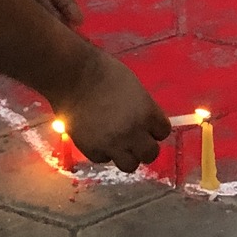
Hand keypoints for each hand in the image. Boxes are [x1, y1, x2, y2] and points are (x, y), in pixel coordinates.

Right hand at [49, 48, 169, 171]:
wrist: (72, 76)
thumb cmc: (104, 71)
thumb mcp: (133, 87)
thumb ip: (142, 107)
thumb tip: (145, 120)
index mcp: (146, 113)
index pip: (163, 132)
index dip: (155, 129)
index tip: (148, 126)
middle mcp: (133, 133)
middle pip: (150, 154)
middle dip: (145, 147)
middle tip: (135, 139)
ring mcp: (113, 145)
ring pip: (130, 165)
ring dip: (126, 155)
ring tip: (118, 144)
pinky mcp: (92, 151)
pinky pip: (104, 159)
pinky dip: (103, 152)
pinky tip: (97, 138)